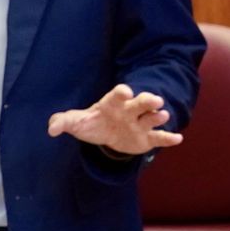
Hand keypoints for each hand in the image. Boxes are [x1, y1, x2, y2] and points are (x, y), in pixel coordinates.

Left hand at [46, 84, 183, 154]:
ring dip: (158, 116)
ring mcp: (140, 124)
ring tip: (163, 116)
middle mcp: (130, 110)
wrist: (107, 132)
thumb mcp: (76, 121)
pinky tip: (177, 138)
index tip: (126, 92)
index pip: (118, 94)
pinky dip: (169, 138)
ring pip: (152, 117)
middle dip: (148, 100)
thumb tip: (51, 128)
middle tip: (156, 101)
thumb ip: (63, 122)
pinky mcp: (147, 138)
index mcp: (113, 103)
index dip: (122, 93)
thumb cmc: (92, 122)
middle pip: (141, 102)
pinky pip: (159, 137)